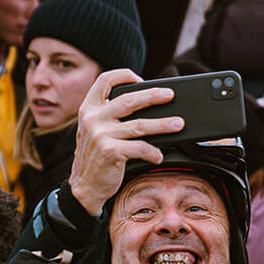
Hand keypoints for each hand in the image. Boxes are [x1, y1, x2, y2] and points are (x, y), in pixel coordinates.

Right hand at [68, 70, 184, 215]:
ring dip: (163, 124)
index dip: (125, 76)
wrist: (84, 188)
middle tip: (170, 95)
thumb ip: (109, 114)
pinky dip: (153, 152)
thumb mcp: (95, 130)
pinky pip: (140, 147)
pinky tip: (159, 155)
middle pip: (129, 100)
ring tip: (178, 124)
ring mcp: (100, 134)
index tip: (142, 79)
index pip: (105, 80)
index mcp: (88, 108)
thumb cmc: (96, 157)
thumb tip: (147, 102)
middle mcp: (93, 118)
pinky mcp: (110, 151)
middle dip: (153, 95)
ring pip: (140, 125)